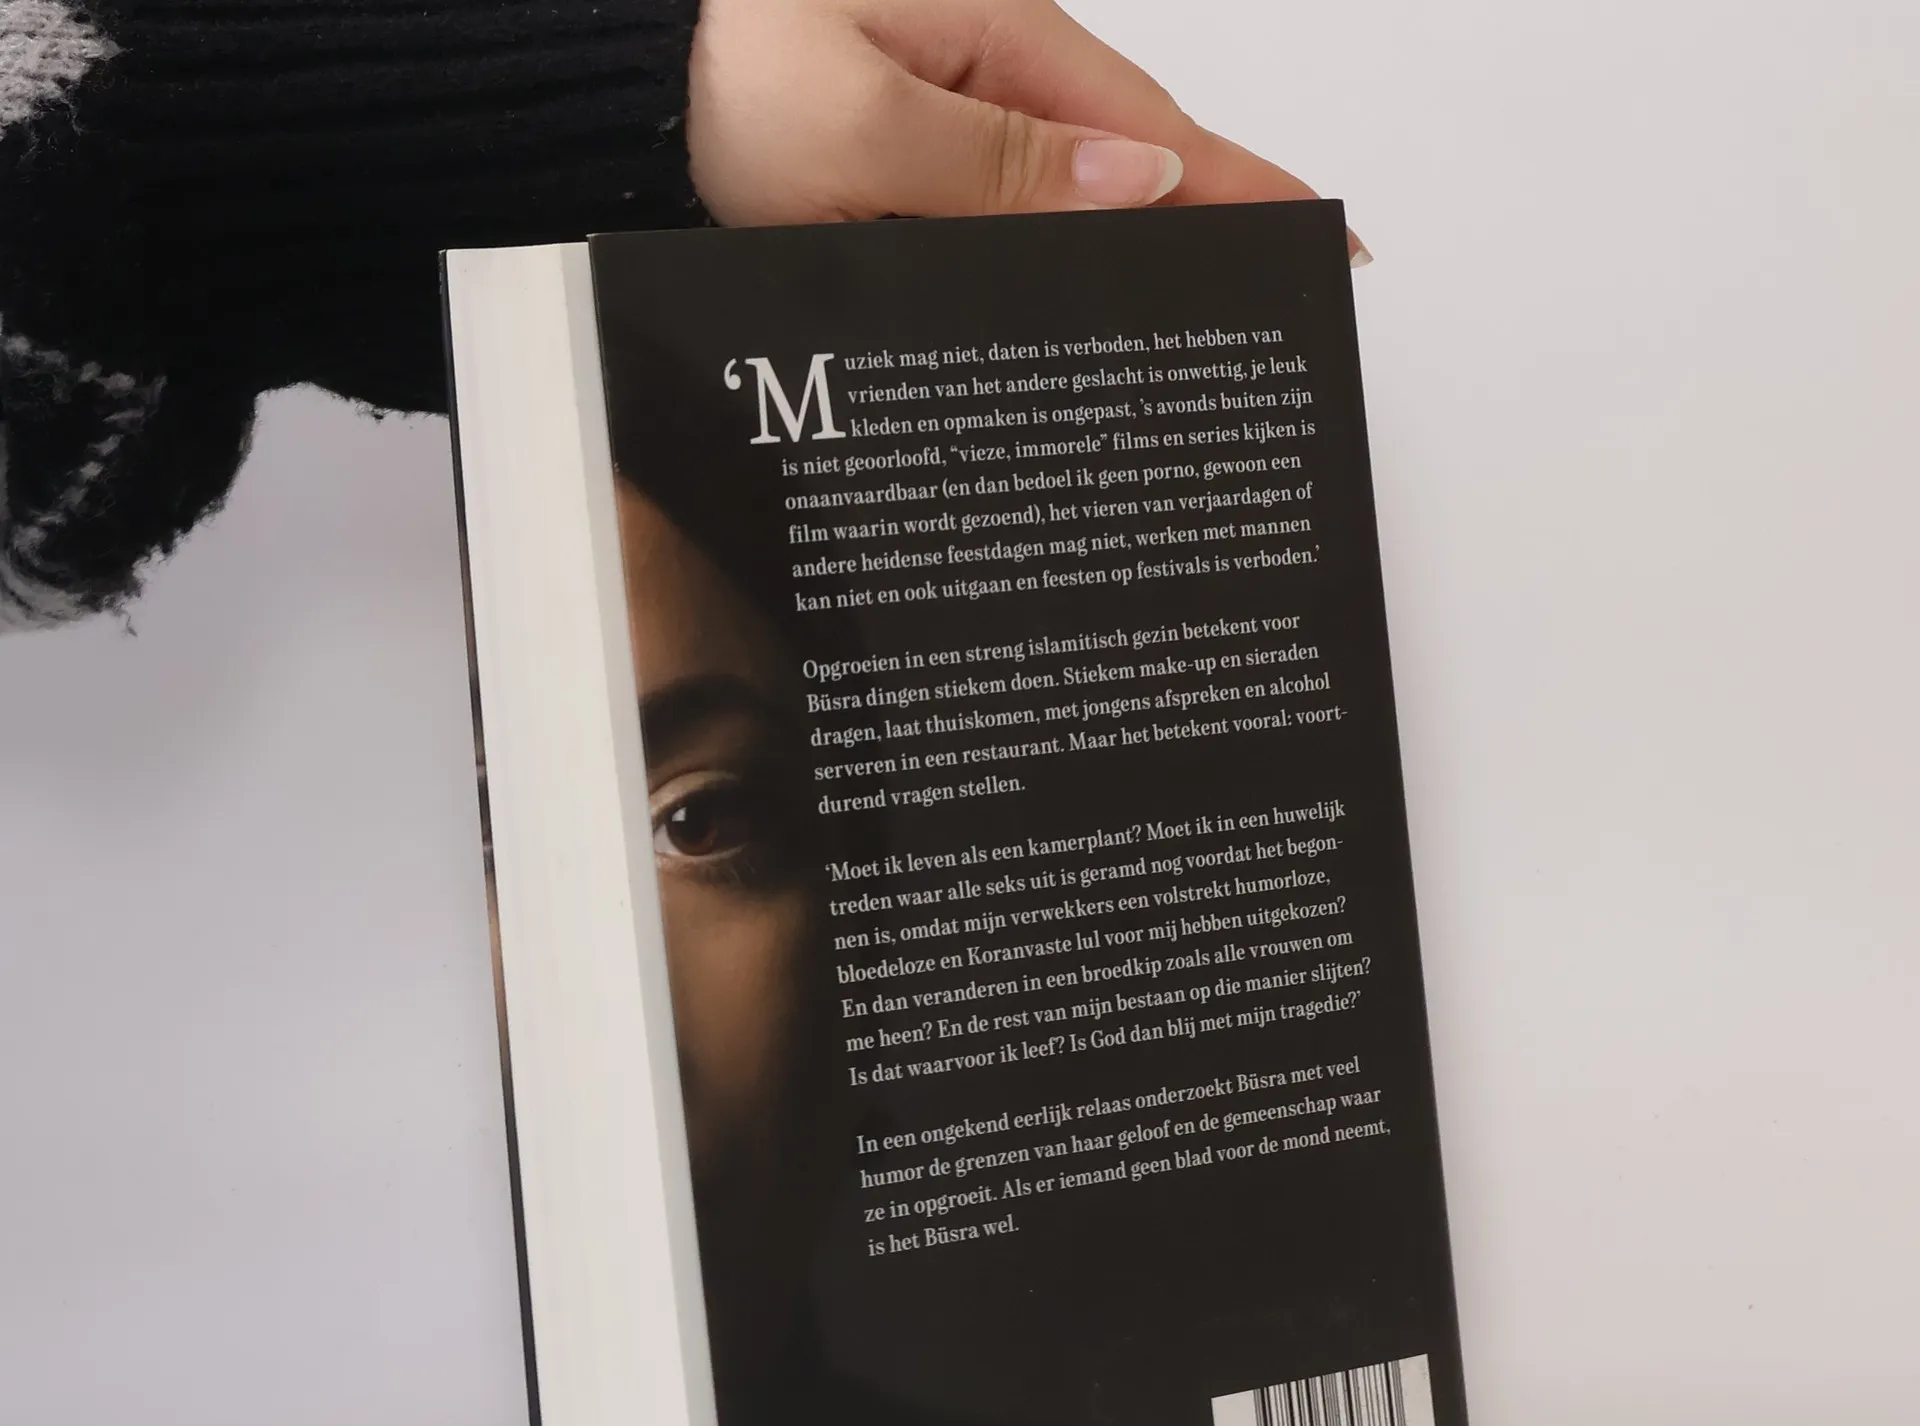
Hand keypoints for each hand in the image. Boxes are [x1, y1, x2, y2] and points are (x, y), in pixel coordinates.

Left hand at [687, 0, 1366, 257]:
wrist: (624, 71)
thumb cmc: (722, 71)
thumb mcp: (857, 124)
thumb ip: (994, 164)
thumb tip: (1133, 187)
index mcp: (1004, 46)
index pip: (1160, 135)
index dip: (1247, 190)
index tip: (1326, 241)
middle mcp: (995, 76)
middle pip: (1135, 165)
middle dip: (1215, 223)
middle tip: (1281, 303)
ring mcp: (961, 114)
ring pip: (1079, 190)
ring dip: (1142, 243)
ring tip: (1206, 313)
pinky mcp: (921, 151)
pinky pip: (1019, 204)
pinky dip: (1063, 247)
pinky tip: (1086, 286)